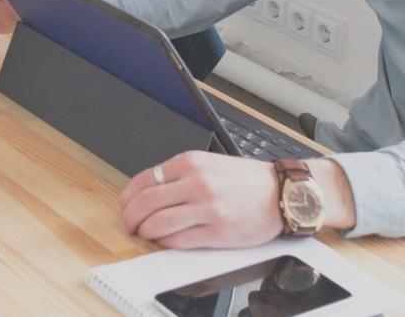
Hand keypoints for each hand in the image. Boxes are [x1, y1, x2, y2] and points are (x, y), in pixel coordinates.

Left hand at [116, 151, 283, 248]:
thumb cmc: (245, 180)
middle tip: (126, 223)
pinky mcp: (217, 231)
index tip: (123, 206)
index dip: (126, 197)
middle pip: (146, 203)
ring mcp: (207, 208)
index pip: (143, 180)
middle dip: (129, 216)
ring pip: (158, 223)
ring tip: (142, 233)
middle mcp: (196, 183)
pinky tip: (163, 240)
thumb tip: (146, 192)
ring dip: (143, 231)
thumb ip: (177, 175)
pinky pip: (179, 240)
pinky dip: (165, 242)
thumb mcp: (207, 164)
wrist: (281, 193)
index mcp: (190, 163)